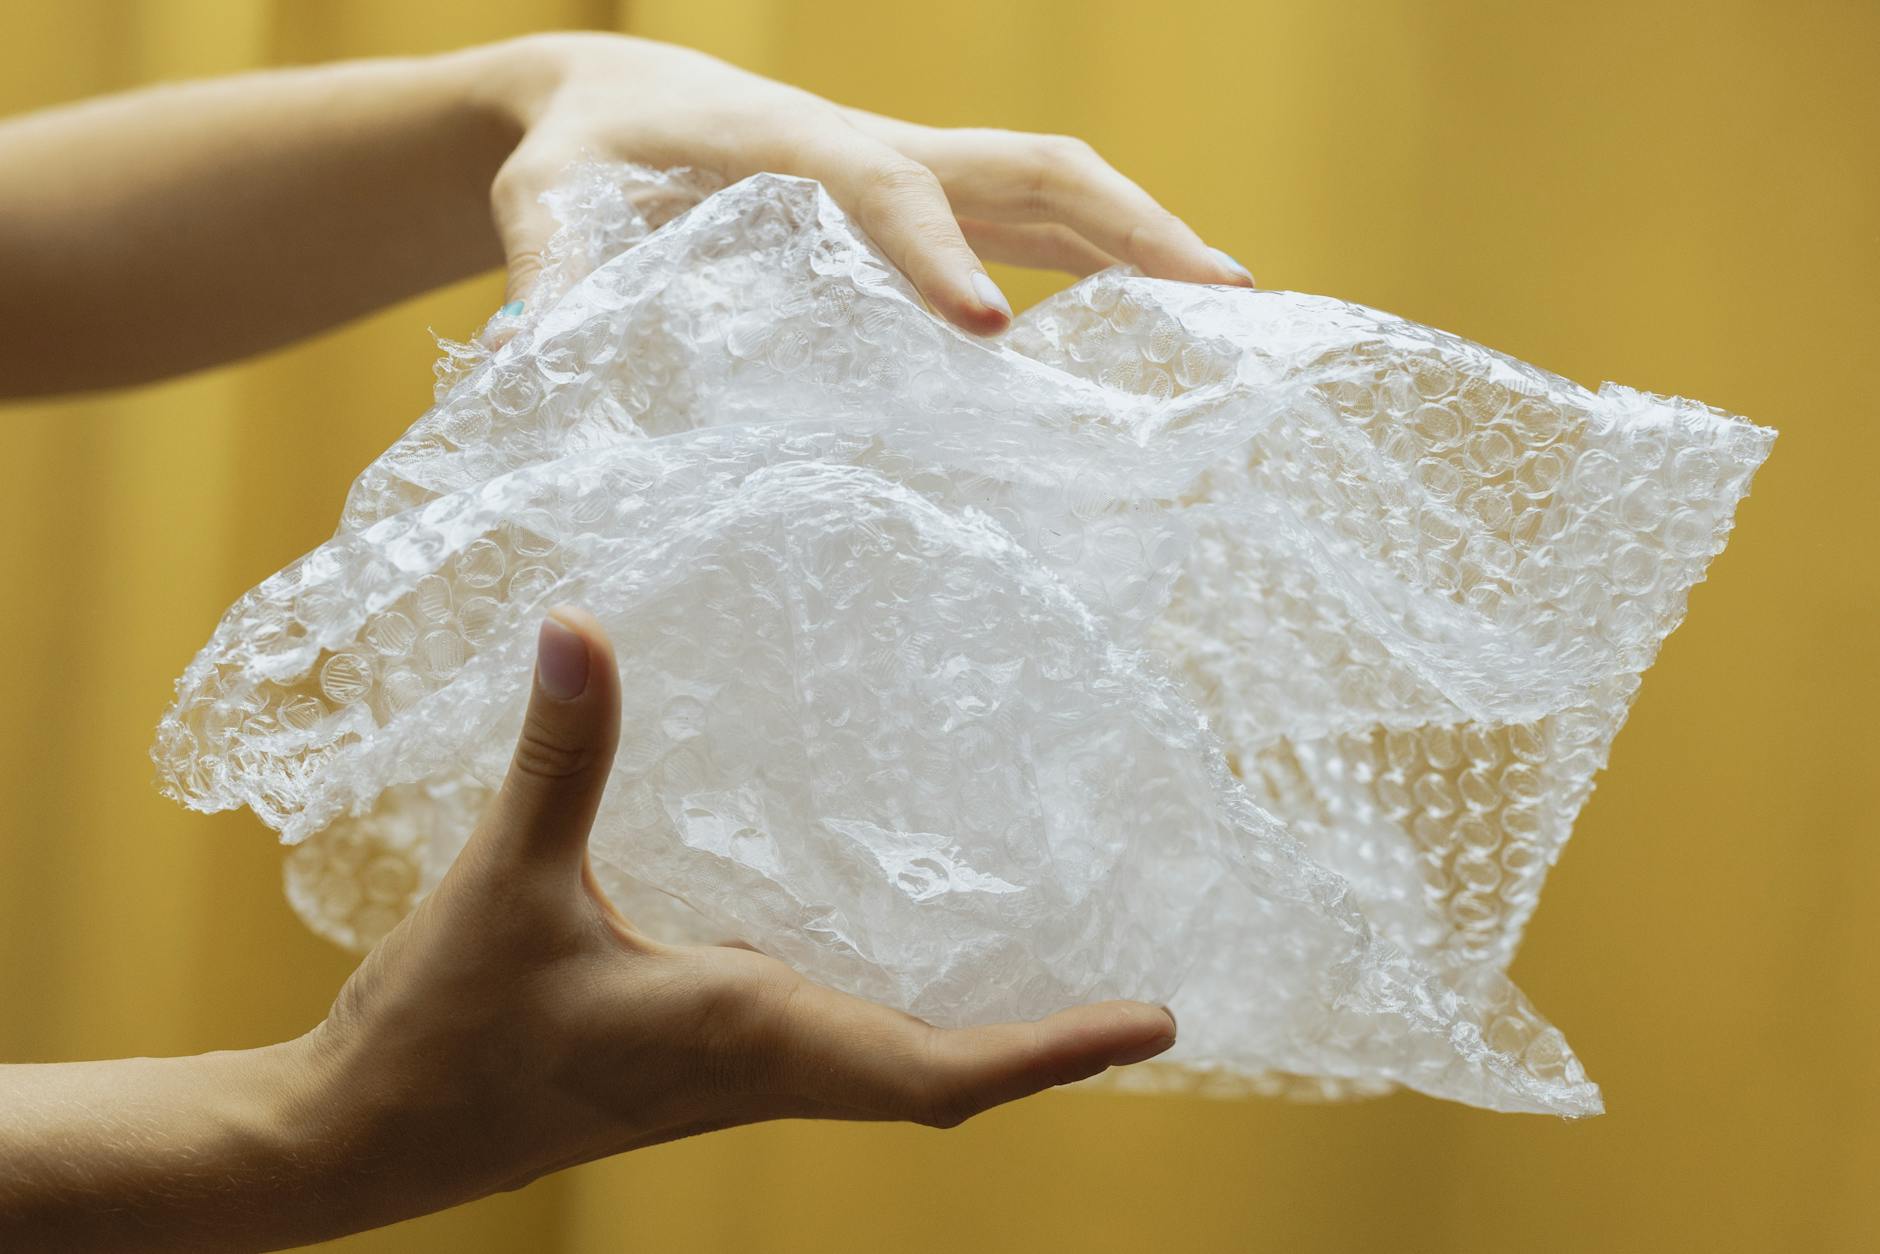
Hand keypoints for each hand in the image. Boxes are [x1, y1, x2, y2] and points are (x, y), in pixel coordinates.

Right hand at [300, 608, 1176, 1211]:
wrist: (362, 1142)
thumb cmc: (440, 1034)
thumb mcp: (505, 880)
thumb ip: (562, 755)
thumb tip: (582, 628)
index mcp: (745, 1033)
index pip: (935, 1070)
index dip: (1049, 1049)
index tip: (1152, 1021)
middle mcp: (762, 1066)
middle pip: (941, 1075)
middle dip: (1044, 1043)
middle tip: (1139, 996)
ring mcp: (735, 1077)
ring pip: (894, 1064)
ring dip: (982, 1031)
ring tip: (1057, 961)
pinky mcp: (702, 1068)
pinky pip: (835, 1045)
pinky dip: (900, 1010)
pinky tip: (895, 944)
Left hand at [482, 32, 1253, 329]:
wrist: (609, 98)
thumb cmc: (579, 155)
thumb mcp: (543, 202)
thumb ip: (550, 271)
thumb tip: (539, 357)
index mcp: (794, 156)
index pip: (884, 192)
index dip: (934, 253)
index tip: (985, 333)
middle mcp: (878, 151)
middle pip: (1032, 167)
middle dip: (1128, 227)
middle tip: (1226, 299)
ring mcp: (916, 169)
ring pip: (1058, 186)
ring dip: (1149, 237)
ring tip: (1239, 311)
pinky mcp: (927, 194)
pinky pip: (1037, 214)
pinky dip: (1105, 257)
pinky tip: (1158, 321)